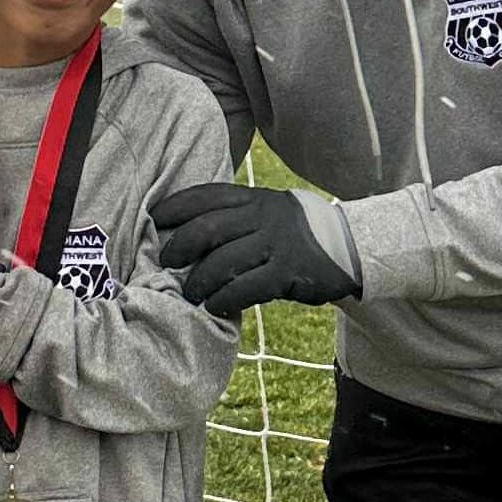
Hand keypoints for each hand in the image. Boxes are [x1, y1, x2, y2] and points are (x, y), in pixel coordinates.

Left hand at [149, 183, 358, 316]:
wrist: (348, 245)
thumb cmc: (296, 232)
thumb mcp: (268, 211)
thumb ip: (235, 215)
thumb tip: (187, 231)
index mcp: (254, 199)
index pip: (207, 196)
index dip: (175, 206)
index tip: (153, 218)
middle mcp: (263, 217)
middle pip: (209, 228)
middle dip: (180, 246)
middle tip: (165, 262)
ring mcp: (276, 244)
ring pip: (224, 260)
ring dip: (199, 279)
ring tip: (189, 293)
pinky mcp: (288, 272)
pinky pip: (248, 286)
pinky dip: (225, 298)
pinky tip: (215, 306)